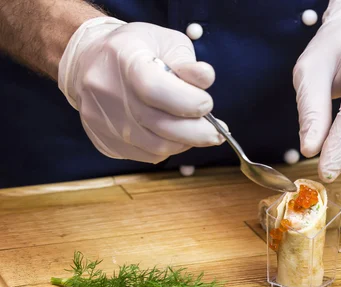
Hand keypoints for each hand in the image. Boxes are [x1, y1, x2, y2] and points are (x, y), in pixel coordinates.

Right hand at [58, 17, 225, 162]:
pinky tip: (176, 136)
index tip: (207, 104)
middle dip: (198, 132)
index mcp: (123, 59)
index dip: (188, 101)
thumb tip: (206, 79)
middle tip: (217, 131)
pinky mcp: (105, 141)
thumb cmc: (137, 50)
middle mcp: (106, 91)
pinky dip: (169, 148)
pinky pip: (147, 155)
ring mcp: (102, 120)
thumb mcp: (165, 42)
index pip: (155, 89)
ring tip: (198, 132)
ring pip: (157, 146)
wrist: (88, 62)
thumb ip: (187, 62)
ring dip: (186, 142)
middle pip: (160, 126)